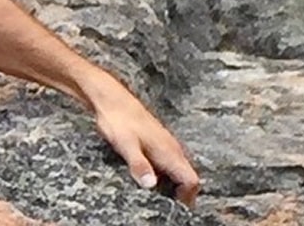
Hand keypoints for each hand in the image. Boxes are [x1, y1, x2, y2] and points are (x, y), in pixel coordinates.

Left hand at [92, 89, 200, 206]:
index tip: (175, 205)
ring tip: (157, 190)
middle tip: (165, 201)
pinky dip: (164, 170)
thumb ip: (139, 165)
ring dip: (173, 181)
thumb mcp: (126, 145)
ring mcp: (166, 142)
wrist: (111, 98)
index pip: (192, 180)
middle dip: (181, 192)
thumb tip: (150, 184)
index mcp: (169, 152)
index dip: (188, 196)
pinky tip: (149, 171)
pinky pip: (168, 159)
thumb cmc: (118, 120)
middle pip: (188, 176)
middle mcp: (172, 147)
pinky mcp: (157, 139)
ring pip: (179, 167)